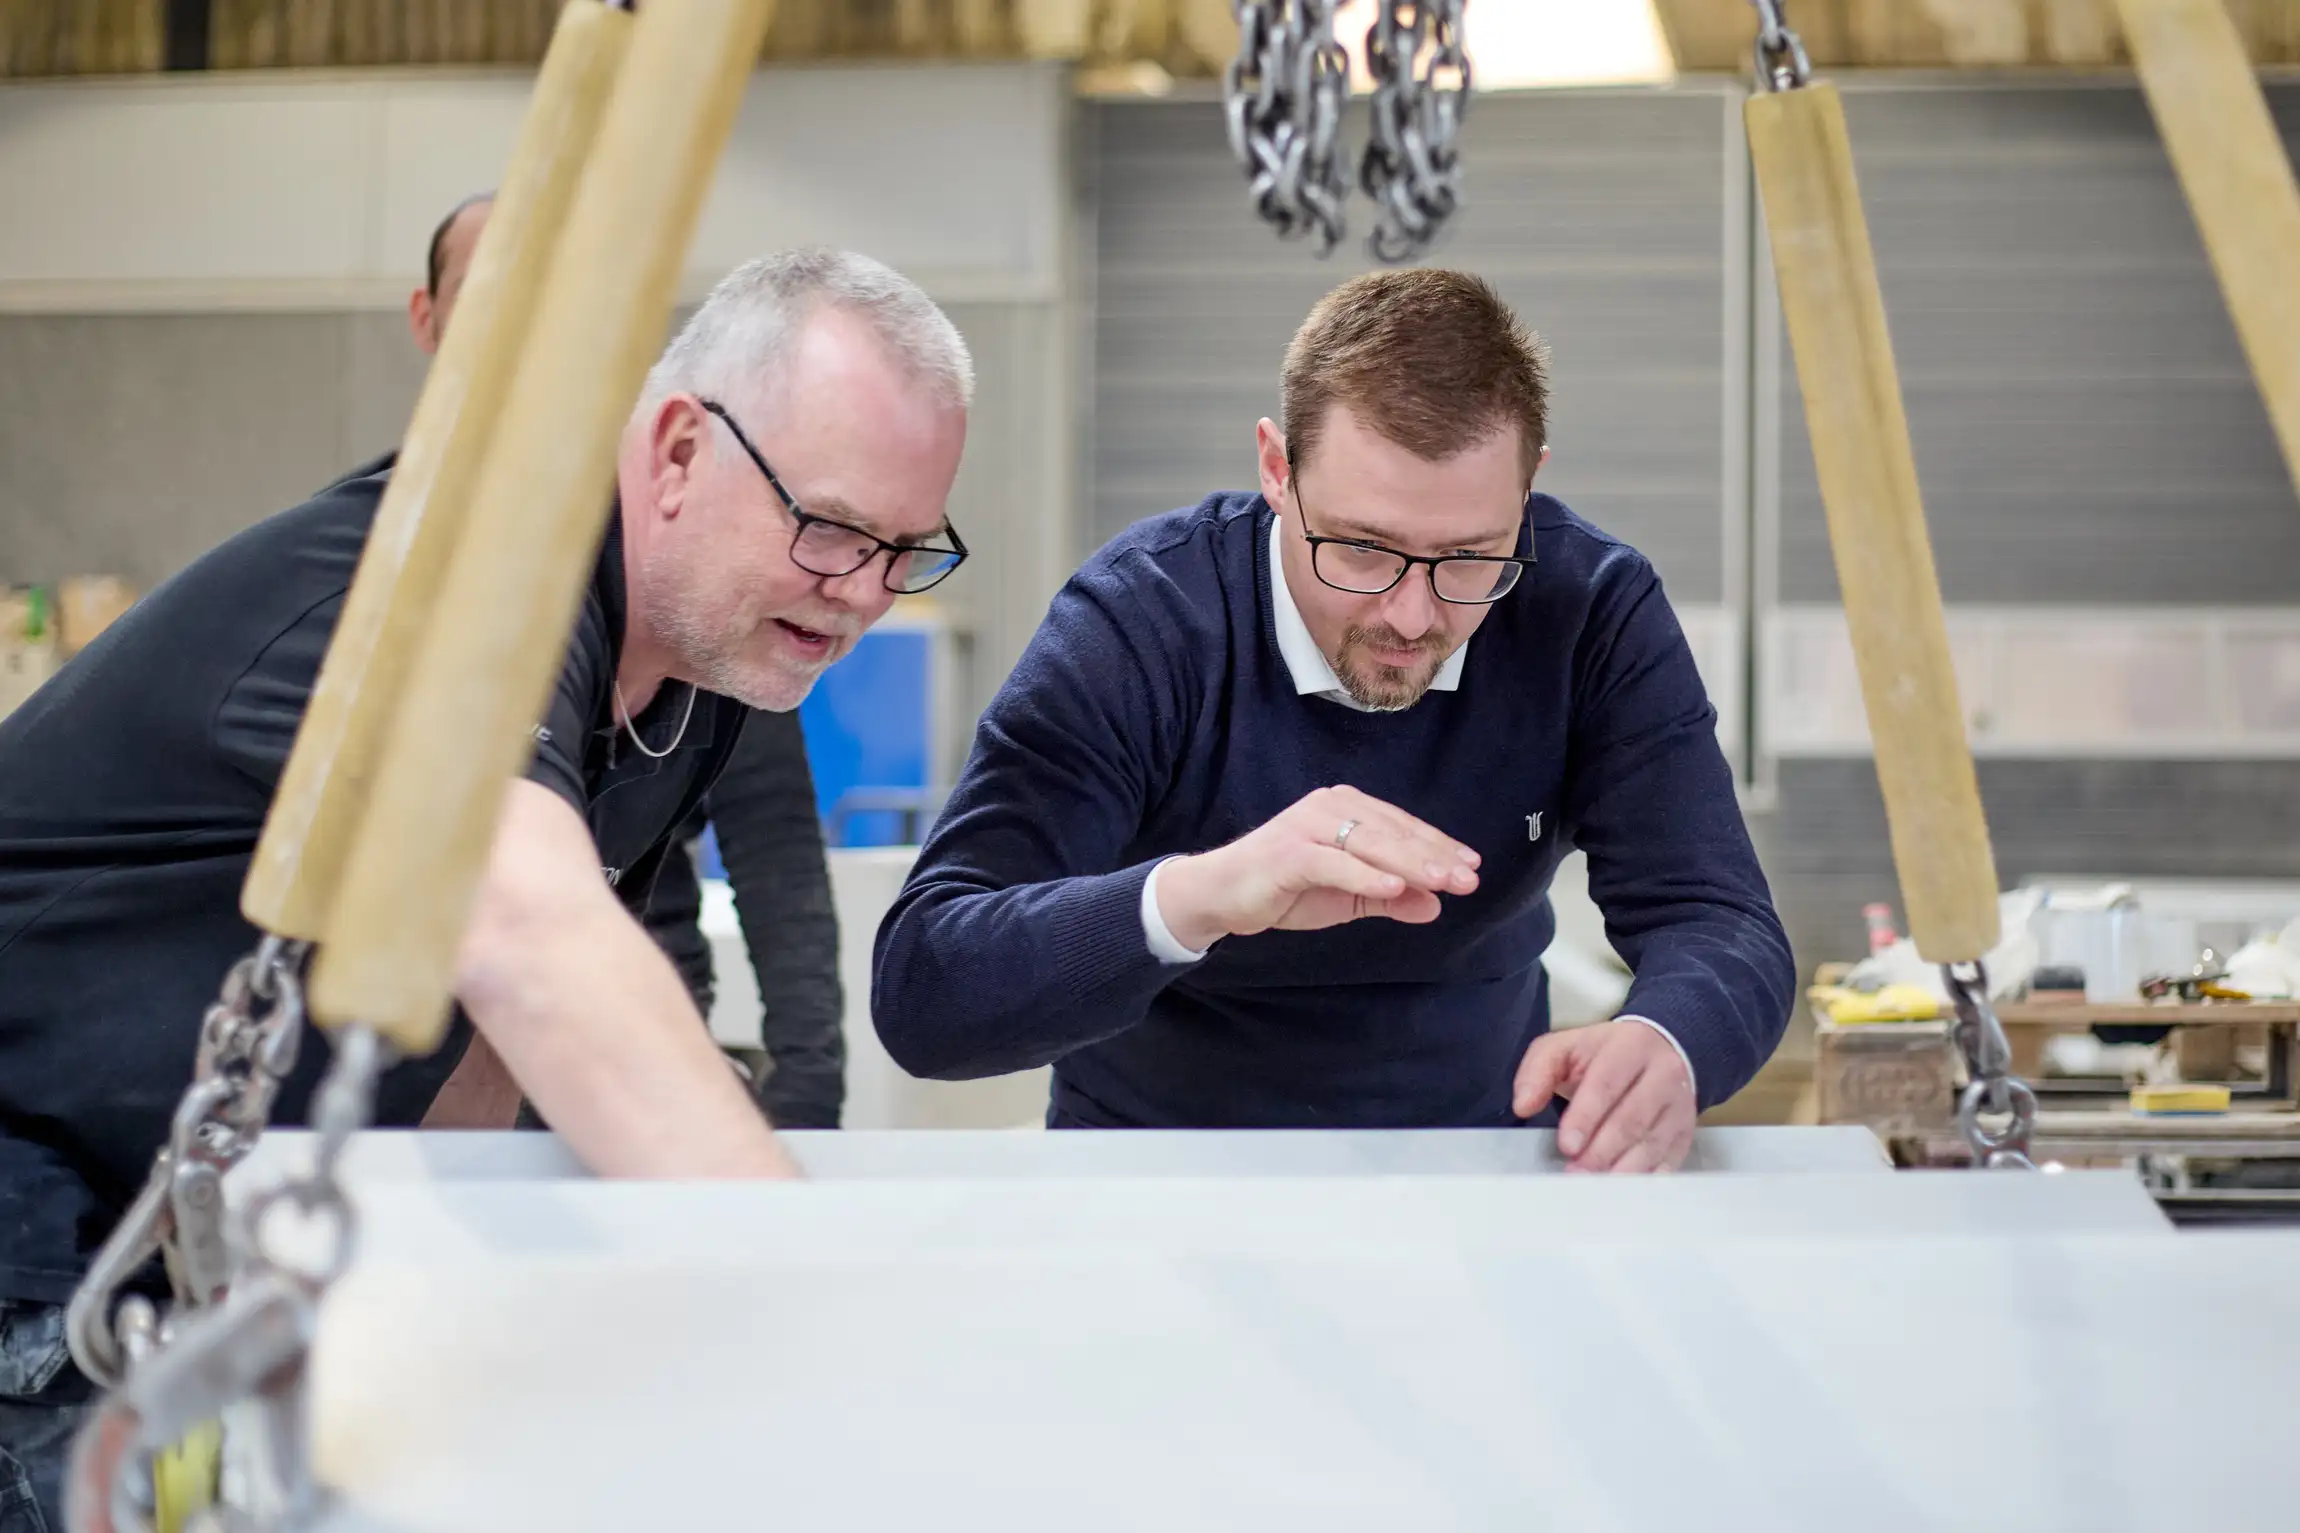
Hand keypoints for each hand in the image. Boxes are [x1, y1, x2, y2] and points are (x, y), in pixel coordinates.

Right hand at [1154, 785, 1479, 952]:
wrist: (1221, 893)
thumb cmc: (1285, 888)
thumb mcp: (1347, 897)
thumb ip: (1388, 898)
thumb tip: (1435, 906)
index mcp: (1347, 810)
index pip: (1403, 828)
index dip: (1438, 847)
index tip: (1471, 868)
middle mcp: (1330, 808)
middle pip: (1393, 833)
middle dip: (1434, 857)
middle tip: (1468, 879)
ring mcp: (1308, 826)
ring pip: (1370, 843)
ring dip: (1409, 863)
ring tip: (1443, 881)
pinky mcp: (1289, 852)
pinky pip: (1335, 863)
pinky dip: (1366, 875)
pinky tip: (1395, 889)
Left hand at [1512, 1020, 1694, 1172]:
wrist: (1665, 1048)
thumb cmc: (1608, 1053)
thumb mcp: (1568, 1047)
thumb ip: (1539, 1070)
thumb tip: (1524, 1104)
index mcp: (1631, 1048)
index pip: (1607, 1084)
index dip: (1586, 1117)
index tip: (1567, 1144)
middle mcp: (1662, 1076)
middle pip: (1631, 1120)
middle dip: (1600, 1151)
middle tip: (1575, 1172)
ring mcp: (1679, 1108)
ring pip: (1651, 1144)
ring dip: (1620, 1170)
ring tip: (1593, 1187)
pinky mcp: (1685, 1135)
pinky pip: (1668, 1162)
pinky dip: (1644, 1180)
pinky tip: (1622, 1192)